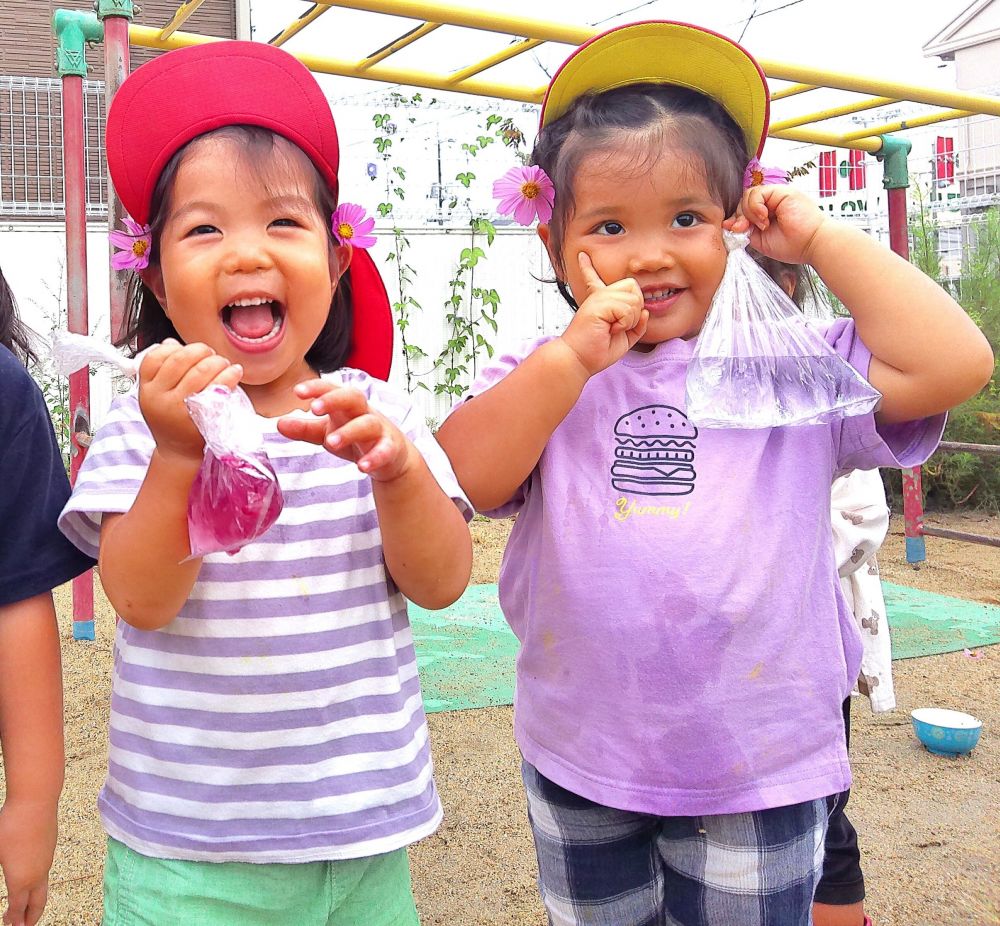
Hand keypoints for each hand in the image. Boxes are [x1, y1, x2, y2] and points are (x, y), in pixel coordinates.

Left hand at [0, 799, 56, 925]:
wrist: (36, 801)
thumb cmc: (11, 826)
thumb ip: (0, 868)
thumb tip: (7, 874)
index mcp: (21, 879)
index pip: (18, 908)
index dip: (14, 921)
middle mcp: (38, 873)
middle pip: (38, 903)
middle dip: (31, 919)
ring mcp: (46, 860)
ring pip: (42, 888)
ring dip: (35, 902)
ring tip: (26, 908)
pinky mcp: (49, 848)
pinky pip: (45, 873)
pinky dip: (38, 885)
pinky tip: (31, 880)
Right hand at [138, 340, 242, 463]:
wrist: (178, 451)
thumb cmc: (171, 420)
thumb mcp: (157, 395)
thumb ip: (162, 370)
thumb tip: (172, 343)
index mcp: (147, 389)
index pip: (154, 357)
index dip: (174, 348)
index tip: (187, 350)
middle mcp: (160, 397)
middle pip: (180, 360)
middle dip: (200, 351)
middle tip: (210, 354)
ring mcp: (180, 408)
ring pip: (200, 371)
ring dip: (216, 361)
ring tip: (223, 363)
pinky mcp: (201, 416)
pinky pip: (217, 387)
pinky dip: (229, 375)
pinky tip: (235, 371)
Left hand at [277, 381, 417, 481]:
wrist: (392, 456)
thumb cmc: (356, 438)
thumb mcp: (327, 432)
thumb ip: (304, 429)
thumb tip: (279, 424)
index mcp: (346, 406)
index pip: (331, 389)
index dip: (316, 388)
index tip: (297, 391)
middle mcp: (363, 413)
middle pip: (353, 397)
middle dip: (334, 400)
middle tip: (314, 408)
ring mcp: (379, 430)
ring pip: (367, 424)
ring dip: (349, 432)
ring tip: (330, 442)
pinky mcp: (391, 448)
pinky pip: (385, 450)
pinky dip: (375, 458)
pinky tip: (362, 467)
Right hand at [561, 253, 647, 375]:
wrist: (578, 360)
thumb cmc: (597, 351)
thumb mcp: (625, 338)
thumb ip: (637, 325)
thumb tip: (646, 311)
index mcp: (600, 302)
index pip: (595, 278)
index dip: (588, 268)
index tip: (582, 256)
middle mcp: (599, 296)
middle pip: (633, 287)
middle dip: (635, 309)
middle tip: (619, 325)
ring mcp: (598, 298)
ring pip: (634, 300)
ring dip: (629, 320)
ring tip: (612, 329)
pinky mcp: (599, 304)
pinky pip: (628, 309)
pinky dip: (624, 324)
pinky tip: (610, 329)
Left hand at [725, 185, 827, 264]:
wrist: (813, 244)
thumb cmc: (793, 245)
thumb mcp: (760, 240)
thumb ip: (746, 231)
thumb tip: (728, 224)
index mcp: (767, 214)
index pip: (744, 210)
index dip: (736, 219)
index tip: (734, 230)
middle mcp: (772, 203)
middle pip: (744, 202)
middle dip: (739, 217)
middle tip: (745, 229)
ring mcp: (777, 196)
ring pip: (748, 196)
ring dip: (749, 213)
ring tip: (763, 225)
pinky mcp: (781, 191)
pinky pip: (757, 193)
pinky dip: (755, 206)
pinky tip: (764, 217)